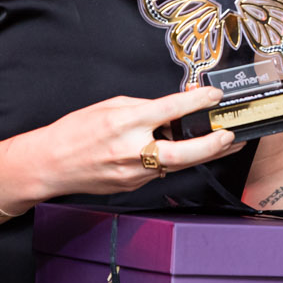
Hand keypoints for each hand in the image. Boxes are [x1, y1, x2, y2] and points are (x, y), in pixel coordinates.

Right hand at [0, 87, 236, 202]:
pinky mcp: (133, 186)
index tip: (213, 96)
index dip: (197, 101)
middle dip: (213, 145)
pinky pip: (161, 171)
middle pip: (184, 151)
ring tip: (223, 143)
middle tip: (231, 135)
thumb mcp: (110, 106)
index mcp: (125, 122)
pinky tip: (184, 152)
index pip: (170, 109)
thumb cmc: (75, 131)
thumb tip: (172, 108)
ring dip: (203, 154)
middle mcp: (132, 149)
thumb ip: (144, 107)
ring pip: (178, 164)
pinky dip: (175, 160)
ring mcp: (133, 173)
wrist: (51, 164)